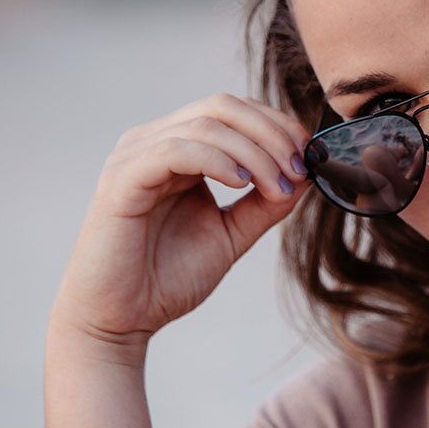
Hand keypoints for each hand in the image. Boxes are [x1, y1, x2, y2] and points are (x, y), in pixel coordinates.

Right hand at [50, 94, 310, 350]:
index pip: (233, 112)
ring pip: (205, 124)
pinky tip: (241, 184)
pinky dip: (215, 159)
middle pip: (222, 106)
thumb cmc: (166, 279)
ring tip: (276, 187)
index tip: (309, 158)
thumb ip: (265, 204)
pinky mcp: (122, 180)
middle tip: (298, 169)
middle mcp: (153, 143)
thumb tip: (306, 175)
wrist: (119, 321)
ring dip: (254, 152)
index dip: (277, 126)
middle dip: (271, 133)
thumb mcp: (231, 234)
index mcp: (178, 149)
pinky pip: (174, 150)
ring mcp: (134, 157)